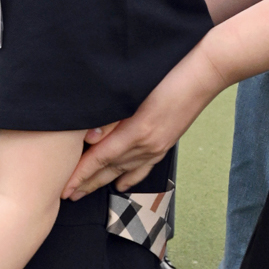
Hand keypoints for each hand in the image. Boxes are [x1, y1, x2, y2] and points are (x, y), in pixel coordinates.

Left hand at [63, 48, 221, 197]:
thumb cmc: (167, 73)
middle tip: (67, 195)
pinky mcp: (166, 143)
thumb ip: (110, 118)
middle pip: (109, 169)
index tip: (64, 187)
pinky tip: (121, 185)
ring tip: (85, 191)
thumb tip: (89, 139)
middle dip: (86, 184)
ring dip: (103, 182)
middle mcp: (148, 144)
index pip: (99, 159)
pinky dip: (130, 177)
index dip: (80, 174)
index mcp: (136, 131)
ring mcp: (158, 146)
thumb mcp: (133, 92)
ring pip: (125, 170)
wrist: (204, 72)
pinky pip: (144, 167)